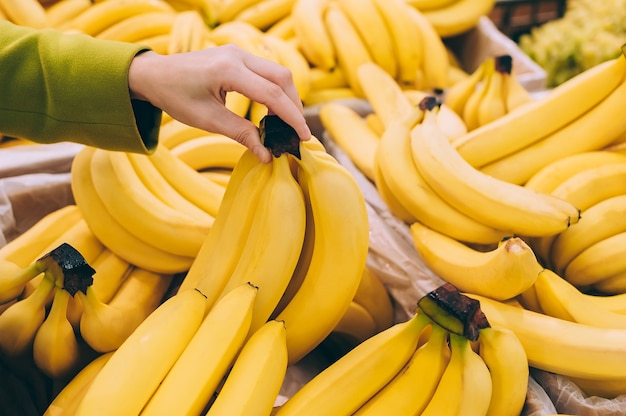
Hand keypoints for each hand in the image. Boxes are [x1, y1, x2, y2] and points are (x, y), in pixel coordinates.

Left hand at [128, 44, 310, 162]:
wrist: (153, 74)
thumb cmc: (175, 96)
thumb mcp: (207, 120)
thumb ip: (241, 135)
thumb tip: (267, 155)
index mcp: (228, 70)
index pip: (272, 94)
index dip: (291, 118)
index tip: (303, 137)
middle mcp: (238, 55)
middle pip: (282, 78)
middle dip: (294, 106)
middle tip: (296, 133)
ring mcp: (239, 52)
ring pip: (278, 73)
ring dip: (286, 98)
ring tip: (285, 125)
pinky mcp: (238, 55)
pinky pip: (266, 71)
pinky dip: (275, 91)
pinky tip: (272, 111)